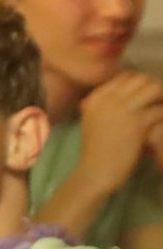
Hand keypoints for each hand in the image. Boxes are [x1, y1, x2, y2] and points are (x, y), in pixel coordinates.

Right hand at [76, 71, 162, 196]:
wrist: (96, 172)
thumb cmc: (96, 150)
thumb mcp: (93, 122)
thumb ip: (105, 106)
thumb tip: (129, 94)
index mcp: (97, 98)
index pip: (124, 77)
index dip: (140, 84)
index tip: (147, 97)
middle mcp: (109, 100)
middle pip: (141, 80)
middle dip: (155, 89)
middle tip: (159, 102)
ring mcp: (123, 110)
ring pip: (154, 89)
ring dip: (162, 99)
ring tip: (162, 110)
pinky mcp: (137, 123)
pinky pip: (160, 110)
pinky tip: (161, 124)